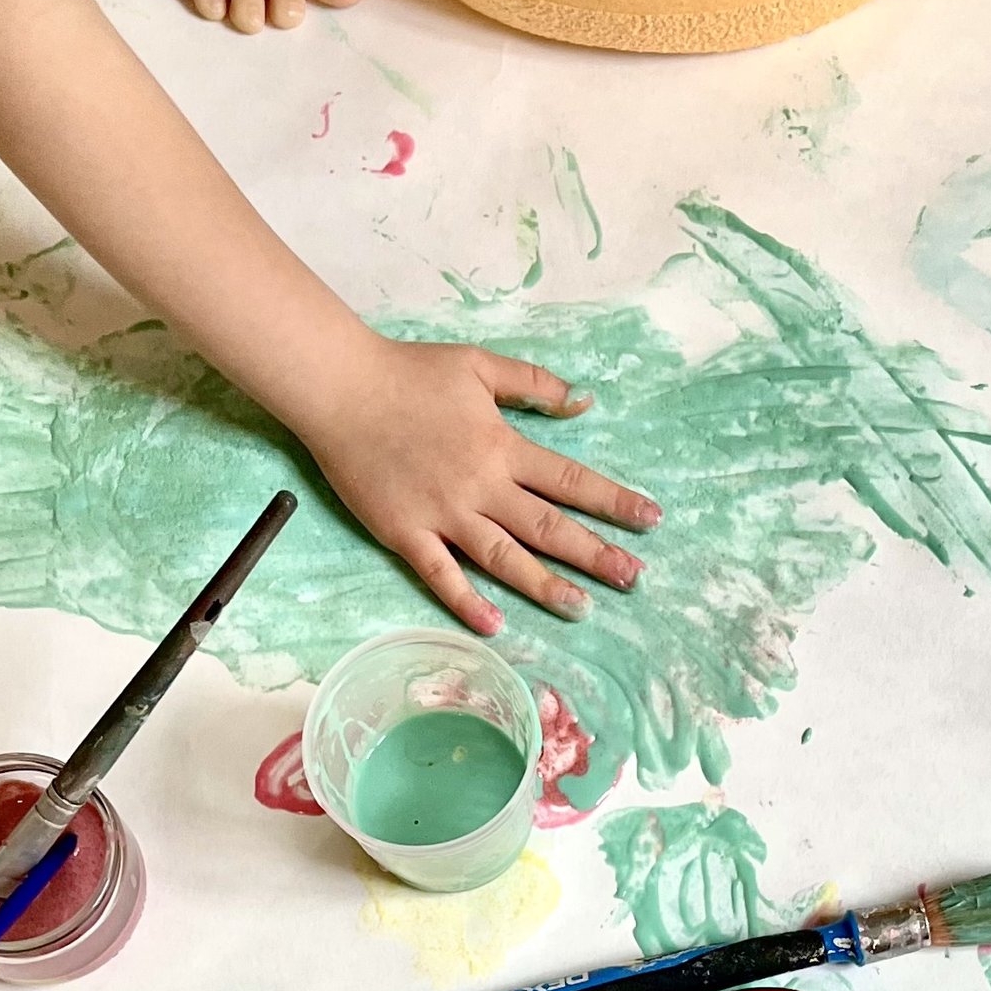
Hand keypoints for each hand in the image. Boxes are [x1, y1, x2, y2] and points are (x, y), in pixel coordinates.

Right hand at [292, 333, 662, 634]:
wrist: (339, 387)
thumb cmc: (409, 371)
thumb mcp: (479, 365)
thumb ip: (533, 383)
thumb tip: (583, 401)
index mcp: (502, 446)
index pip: (571, 480)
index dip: (614, 502)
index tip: (651, 521)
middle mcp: (480, 486)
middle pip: (548, 526)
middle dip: (595, 554)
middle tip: (634, 579)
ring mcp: (443, 513)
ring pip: (504, 557)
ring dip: (545, 585)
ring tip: (582, 608)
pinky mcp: (405, 533)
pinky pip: (440, 574)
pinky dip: (466, 600)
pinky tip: (495, 625)